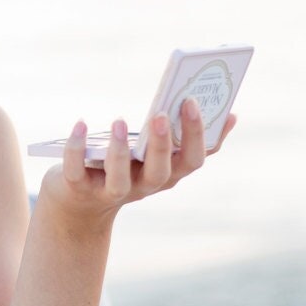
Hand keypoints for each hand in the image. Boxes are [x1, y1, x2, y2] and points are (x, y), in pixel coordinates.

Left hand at [41, 99, 237, 228]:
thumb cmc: (124, 166)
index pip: (193, 160)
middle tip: (161, 114)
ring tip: (119, 121)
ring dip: (120, 152)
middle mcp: (143, 186)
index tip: (192, 101)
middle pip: (161, 172)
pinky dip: (76, 148)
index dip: (196, 134)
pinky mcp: (79, 189)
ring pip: (120, 179)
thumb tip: (229, 114)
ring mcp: (111, 191)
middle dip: (162, 144)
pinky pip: (77, 171)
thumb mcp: (154, 154)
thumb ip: (182, 136)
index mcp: (168, 173)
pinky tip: (81, 125)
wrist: (80, 204)